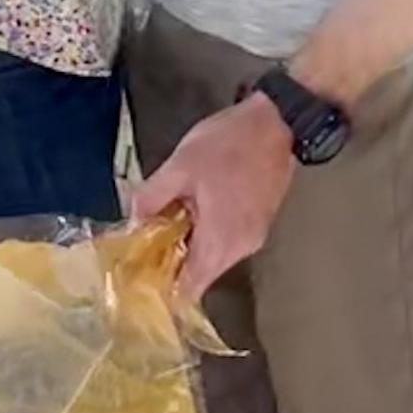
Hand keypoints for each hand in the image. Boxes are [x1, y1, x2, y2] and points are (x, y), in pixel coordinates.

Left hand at [136, 94, 296, 299]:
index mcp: (220, 242)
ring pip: (212, 258)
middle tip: (146, 240)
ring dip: (189, 245)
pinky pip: (227, 242)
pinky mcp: (259, 223)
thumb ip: (152, 198)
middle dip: (172, 263)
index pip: (187, 290)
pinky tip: (194, 209)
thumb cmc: (229, 143)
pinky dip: (207, 234)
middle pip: (199, 275)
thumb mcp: (180, 165)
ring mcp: (254, 237)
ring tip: (168, 218)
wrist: (279, 122)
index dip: (161, 288)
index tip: (138, 274)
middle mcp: (240, 249)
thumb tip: (133, 223)